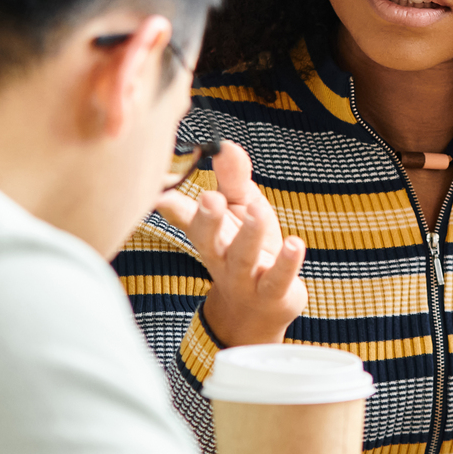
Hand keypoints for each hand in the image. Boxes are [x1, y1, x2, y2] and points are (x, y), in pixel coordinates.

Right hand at [153, 141, 307, 344]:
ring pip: (242, 258)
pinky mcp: (272, 292)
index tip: (156, 187)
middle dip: (207, 219)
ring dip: (248, 235)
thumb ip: (234, 178)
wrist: (259, 308)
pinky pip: (278, 279)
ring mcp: (244, 278)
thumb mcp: (241, 207)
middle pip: (207, 239)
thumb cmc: (246, 247)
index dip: (166, 201)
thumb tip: (225, 145)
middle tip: (210, 198)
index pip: (182, 215)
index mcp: (206, 232)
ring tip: (256, 210)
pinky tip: (296, 244)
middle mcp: (219, 256)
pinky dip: (287, 263)